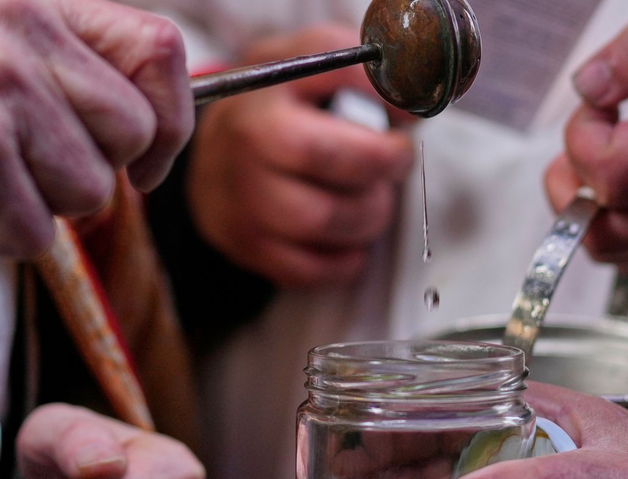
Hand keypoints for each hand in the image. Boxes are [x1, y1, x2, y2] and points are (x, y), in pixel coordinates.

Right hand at [0, 0, 193, 257]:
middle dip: (91, 172)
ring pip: (91, 190)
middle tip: (23, 166)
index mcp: (37, 4)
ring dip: (38, 207)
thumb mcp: (0, 61)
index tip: (145, 162)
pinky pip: (37, 231)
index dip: (172, 119)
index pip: (160, 49)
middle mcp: (19, 28)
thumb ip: (76, 77)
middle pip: (134, 133)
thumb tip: (162, 130)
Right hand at [187, 24, 415, 286]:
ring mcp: (241, 208)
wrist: (218, 145)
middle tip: (391, 167)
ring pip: (326, 228)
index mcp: (261, 107)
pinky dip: (344, 258)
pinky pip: (312, 271)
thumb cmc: (281, 101)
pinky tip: (347, 231)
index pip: (330, 141)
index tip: (402, 139)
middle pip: (332, 189)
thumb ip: (362, 71)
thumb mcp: (312, 59)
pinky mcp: (247, 247)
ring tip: (369, 196)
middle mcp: (243, 159)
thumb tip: (409, 105)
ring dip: (367, 217)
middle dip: (380, 180)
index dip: (383, 147)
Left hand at [545, 0, 627, 267]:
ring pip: (611, 249)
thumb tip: (588, 86)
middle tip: (597, 128)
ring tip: (599, 154)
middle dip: (576, 175)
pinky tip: (616, 179)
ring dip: (582, 207)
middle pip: (605, 226)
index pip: (615, 174)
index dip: (583, 137)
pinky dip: (605, 224)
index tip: (601, 102)